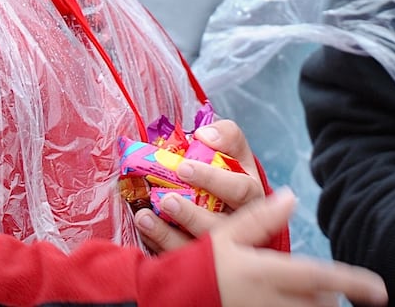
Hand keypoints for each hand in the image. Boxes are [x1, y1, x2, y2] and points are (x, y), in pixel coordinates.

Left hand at [134, 117, 265, 252]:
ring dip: (168, 234)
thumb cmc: (231, 172)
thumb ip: (227, 136)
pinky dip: (159, 244)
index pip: (239, 191)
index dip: (213, 179)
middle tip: (166, 199)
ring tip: (144, 217)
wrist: (234, 205)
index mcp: (251, 196)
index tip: (184, 167)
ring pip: (197, 247)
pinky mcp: (201, 259)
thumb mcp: (236, 151)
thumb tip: (204, 135)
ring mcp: (220, 247)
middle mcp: (239, 225)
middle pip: (219, 226)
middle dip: (191, 215)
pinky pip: (180, 257)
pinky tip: (144, 229)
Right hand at [212, 188, 386, 306]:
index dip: (354, 282)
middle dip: (328, 297)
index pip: (323, 276)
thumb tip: (289, 196)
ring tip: (313, 297)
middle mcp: (273, 301)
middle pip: (319, 303)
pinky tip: (288, 302)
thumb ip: (258, 218)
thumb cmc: (196, 267)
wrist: (168, 302)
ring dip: (313, 305)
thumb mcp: (224, 237)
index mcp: (269, 273)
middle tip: (331, 290)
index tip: (380, 290)